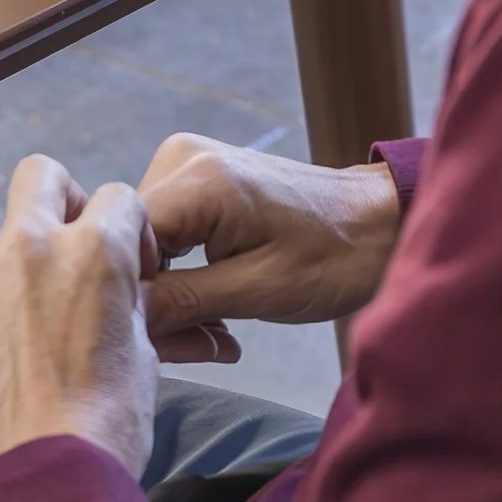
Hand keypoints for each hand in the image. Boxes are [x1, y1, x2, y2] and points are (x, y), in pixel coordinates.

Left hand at [0, 154, 159, 501]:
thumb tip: (119, 296)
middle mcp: (26, 251)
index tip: (131, 271)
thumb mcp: (143, 359)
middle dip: (62, 202)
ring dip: (19, 284)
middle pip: (40, 177)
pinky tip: (0, 383)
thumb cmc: (105, 429)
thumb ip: (125, 306)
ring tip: (34, 355)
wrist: (36, 490)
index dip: (130, 232)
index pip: (117, 197)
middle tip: (73, 259)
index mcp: (91, 252)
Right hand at [137, 135, 402, 360]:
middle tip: (198, 345)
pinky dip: (181, 272)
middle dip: (154, 300)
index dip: (131, 298)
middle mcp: (181, 157)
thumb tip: (118, 318)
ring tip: (214, 330)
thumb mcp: (259, 290)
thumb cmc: (338, 258)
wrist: (383, 223)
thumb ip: (182, 301)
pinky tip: (213, 302)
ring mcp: (187, 161)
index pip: (119, 243)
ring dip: (169, 292)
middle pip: (129, 243)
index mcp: (197, 178)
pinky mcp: (197, 176)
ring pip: (143, 243)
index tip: (165, 341)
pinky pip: (166, 233)